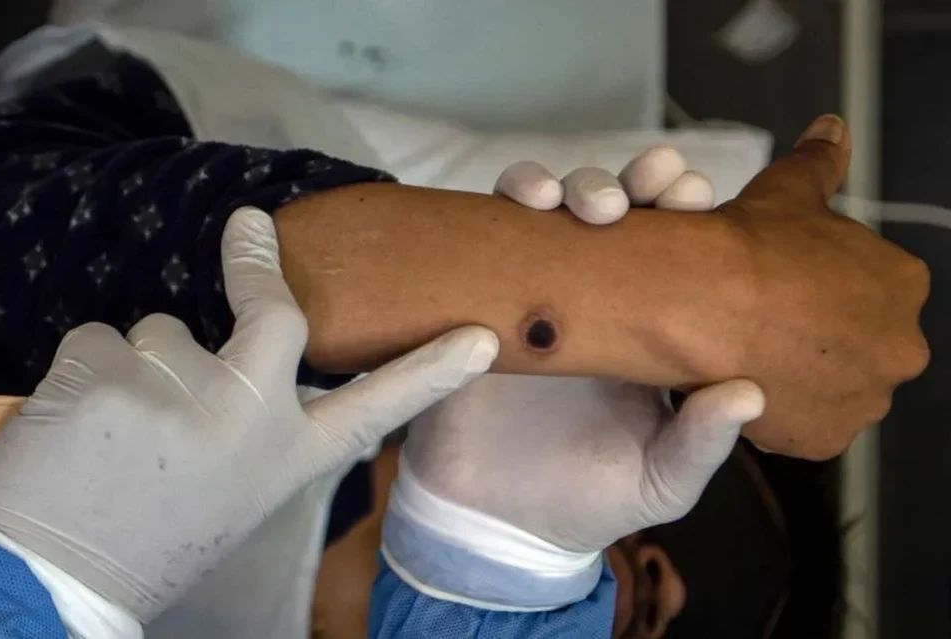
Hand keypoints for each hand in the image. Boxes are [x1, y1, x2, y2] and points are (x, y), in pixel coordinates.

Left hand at [0, 208, 497, 621]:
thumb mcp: (232, 492)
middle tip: (248, 224)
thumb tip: (234, 358)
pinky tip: (78, 427)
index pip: (377, 408)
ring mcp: (185, 392)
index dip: (431, 371)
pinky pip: (99, 339)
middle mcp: (251, 419)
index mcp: (287, 459)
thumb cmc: (149, 535)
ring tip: (114, 435)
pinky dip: (85, 373)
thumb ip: (253, 426)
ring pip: (161, 332)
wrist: (53, 578)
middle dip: (255, 265)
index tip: (480, 339)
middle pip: (272, 317)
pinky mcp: (113, 373)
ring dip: (137, 367)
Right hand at [497, 117, 929, 460]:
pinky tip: (525, 206)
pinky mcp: (479, 302)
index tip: (696, 197)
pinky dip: (505, 207)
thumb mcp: (659, 481)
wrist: (493, 524)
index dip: (684, 214)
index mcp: (645, 332)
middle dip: (636, 182)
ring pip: (551, 212)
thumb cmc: (585, 500)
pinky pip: (489, 239)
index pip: (670, 253)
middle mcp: (592, 301)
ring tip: (592, 204)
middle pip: (615, 216)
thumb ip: (701, 442)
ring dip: (573, 184)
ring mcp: (534, 295)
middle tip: (655, 180)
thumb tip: (751, 393)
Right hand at [709, 115, 928, 458]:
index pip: (866, 291)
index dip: (818, 287)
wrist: (707, 301)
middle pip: (856, 345)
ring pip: (831, 388)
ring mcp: (862, 400)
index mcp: (901, 285)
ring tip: (747, 354)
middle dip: (818, 337)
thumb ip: (819, 162)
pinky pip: (800, 425)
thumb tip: (833, 126)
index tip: (781, 284)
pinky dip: (776, 410)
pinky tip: (741, 382)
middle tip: (763, 321)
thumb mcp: (788, 190)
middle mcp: (899, 349)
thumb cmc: (750, 245)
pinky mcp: (821, 439)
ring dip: (800, 376)